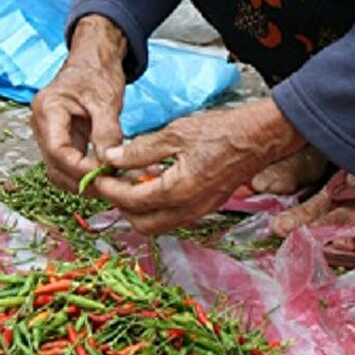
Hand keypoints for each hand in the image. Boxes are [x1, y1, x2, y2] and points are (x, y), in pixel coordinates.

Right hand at [30, 15, 127, 192]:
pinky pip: (69, 164)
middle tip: (111, 186)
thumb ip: (106, 130)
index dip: (79, 168)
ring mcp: (49, 133)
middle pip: (55, 166)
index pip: (57, 150)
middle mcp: (42, 124)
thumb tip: (109, 162)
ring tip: (111, 183)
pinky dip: (86, 173)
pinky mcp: (61, 139)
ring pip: (60, 171)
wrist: (95, 59)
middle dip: (81, 180)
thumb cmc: (97, 71)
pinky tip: (105, 175)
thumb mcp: (106, 99)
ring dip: (83, 181)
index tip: (103, 176)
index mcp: (48, 108)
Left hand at [84, 98, 305, 234]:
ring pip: (156, 224)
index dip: (109, 188)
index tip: (95, 175)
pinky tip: (153, 180)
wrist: (258, 138)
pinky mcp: (205, 207)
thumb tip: (111, 157)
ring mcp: (198, 212)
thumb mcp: (175, 133)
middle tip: (110, 179)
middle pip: (140, 222)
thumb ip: (141, 149)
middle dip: (120, 204)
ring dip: (138, 207)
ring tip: (129, 179)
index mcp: (178, 191)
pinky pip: (172, 217)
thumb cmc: (221, 131)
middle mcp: (188, 209)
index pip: (131, 200)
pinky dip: (156, 205)